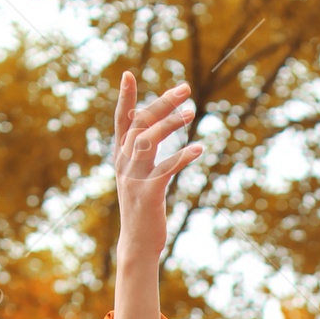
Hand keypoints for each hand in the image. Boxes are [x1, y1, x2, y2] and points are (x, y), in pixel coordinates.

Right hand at [112, 75, 201, 263]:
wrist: (137, 244)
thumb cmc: (143, 208)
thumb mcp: (138, 175)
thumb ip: (143, 151)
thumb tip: (154, 126)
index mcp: (121, 157)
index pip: (121, 121)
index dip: (124, 98)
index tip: (127, 74)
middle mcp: (124, 164)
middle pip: (139, 123)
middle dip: (161, 103)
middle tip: (184, 88)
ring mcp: (134, 179)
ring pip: (148, 141)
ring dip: (171, 123)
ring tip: (191, 112)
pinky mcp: (148, 195)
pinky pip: (165, 169)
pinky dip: (182, 156)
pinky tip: (199, 149)